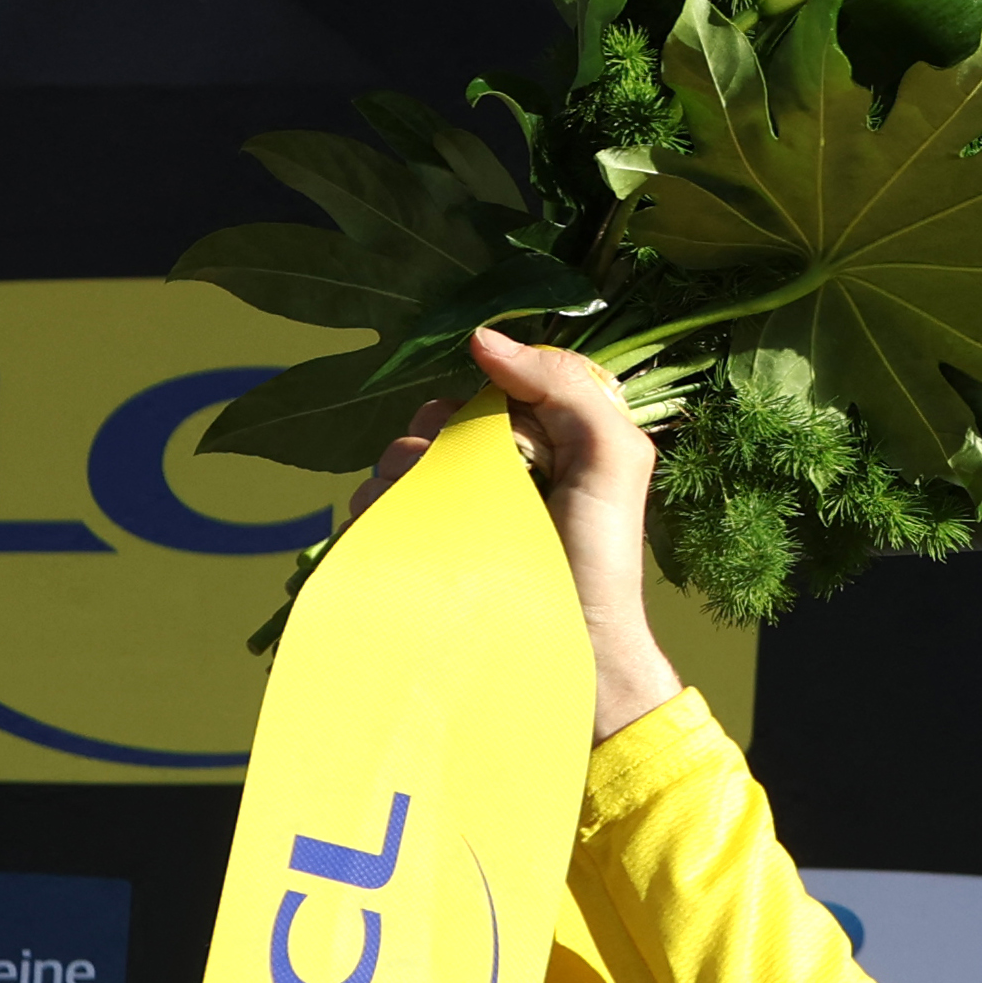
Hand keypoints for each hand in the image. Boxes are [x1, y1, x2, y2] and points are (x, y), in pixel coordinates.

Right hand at [347, 329, 684, 741]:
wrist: (569, 643)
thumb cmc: (599, 552)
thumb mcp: (611, 456)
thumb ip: (566, 385)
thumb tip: (482, 339)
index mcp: (540, 439)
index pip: (486, 385)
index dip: (484, 391)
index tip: (496, 419)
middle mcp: (492, 468)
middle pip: (434, 417)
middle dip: (442, 432)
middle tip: (479, 472)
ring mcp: (451, 508)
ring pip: (396, 456)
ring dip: (409, 470)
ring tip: (449, 509)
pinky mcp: (416, 544)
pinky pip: (370, 503)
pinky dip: (378, 506)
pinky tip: (408, 526)